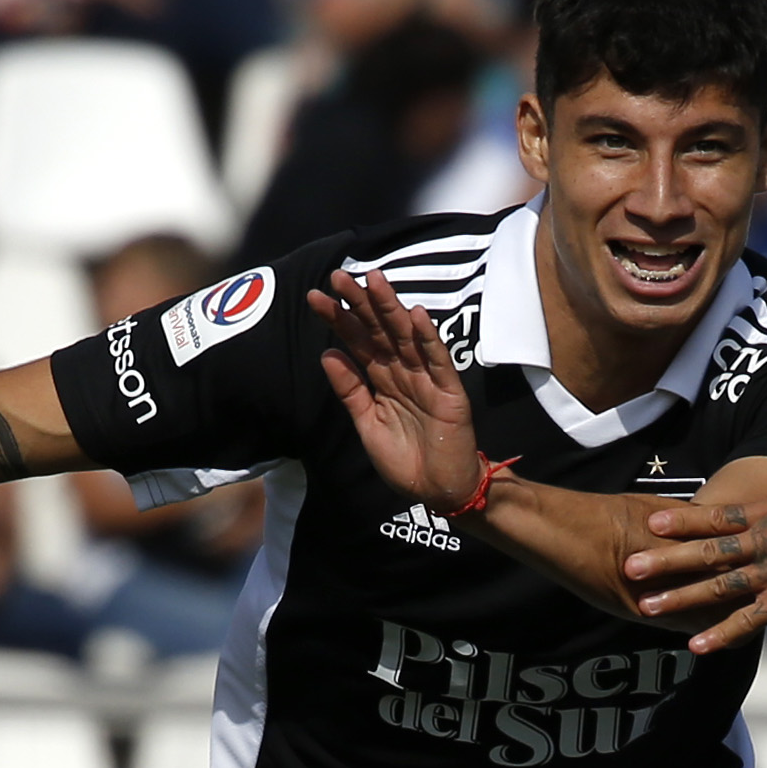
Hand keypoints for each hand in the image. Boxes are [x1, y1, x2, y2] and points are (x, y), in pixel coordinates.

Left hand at [309, 260, 483, 506]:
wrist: (438, 490)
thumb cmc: (405, 460)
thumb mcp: (367, 425)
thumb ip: (350, 390)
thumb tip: (327, 353)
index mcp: (381, 379)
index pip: (357, 341)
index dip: (339, 318)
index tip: (316, 297)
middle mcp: (403, 372)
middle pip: (379, 331)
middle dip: (360, 303)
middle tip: (339, 277)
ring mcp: (427, 379)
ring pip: (406, 337)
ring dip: (391, 309)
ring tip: (374, 281)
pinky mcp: (450, 392)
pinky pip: (438, 361)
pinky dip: (429, 339)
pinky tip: (417, 316)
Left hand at [624, 420, 766, 653]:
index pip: (720, 516)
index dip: (683, 519)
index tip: (649, 520)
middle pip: (708, 552)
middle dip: (666, 559)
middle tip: (629, 566)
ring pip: (720, 588)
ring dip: (682, 599)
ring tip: (646, 607)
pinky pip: (750, 621)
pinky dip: (722, 634)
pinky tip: (695, 646)